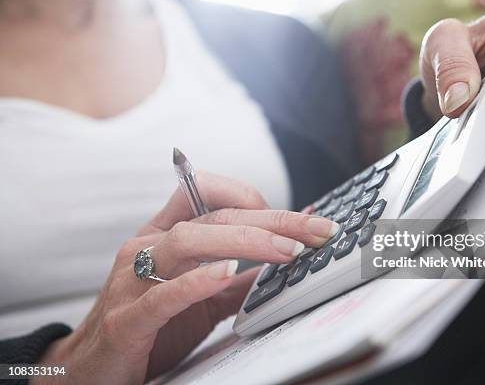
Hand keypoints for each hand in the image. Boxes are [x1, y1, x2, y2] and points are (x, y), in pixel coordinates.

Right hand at [36, 172, 338, 383]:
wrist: (92, 371)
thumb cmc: (152, 326)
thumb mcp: (202, 297)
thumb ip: (240, 275)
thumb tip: (289, 249)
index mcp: (164, 235)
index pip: (207, 192)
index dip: (254, 198)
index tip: (299, 220)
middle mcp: (146, 247)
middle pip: (213, 216)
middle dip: (273, 219)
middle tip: (317, 230)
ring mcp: (132, 281)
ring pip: (187, 241)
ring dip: (244, 242)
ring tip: (287, 251)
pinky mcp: (127, 320)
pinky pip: (162, 295)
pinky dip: (197, 282)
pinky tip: (226, 274)